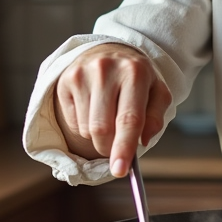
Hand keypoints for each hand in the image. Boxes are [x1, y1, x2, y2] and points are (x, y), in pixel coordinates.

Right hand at [53, 44, 171, 177]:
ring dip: (98, 136)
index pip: (129, 118)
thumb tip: (142, 141)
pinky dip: (85, 125)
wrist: (108, 51)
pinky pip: (73, 122)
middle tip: (117, 148)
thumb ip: (155, 118)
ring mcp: (82, 73)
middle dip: (110, 148)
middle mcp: (106, 69)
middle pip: (103, 129)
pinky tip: (93, 108)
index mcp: (135, 72)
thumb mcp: (156, 93)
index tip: (120, 170)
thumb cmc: (136, 78)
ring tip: (108, 117)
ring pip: (87, 129)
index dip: (124, 147)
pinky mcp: (65, 80)